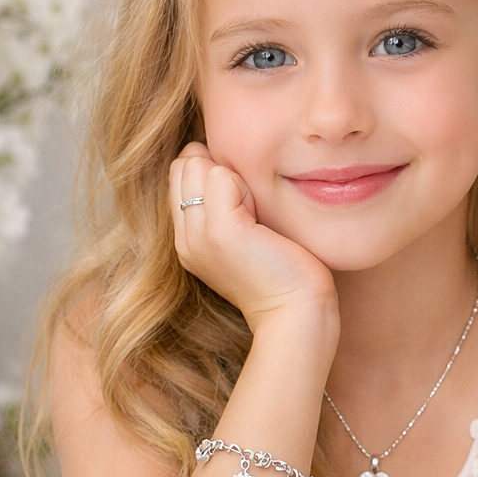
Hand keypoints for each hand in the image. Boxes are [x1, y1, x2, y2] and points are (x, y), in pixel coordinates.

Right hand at [169, 143, 336, 329]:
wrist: (296, 311)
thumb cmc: (285, 272)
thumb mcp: (246, 236)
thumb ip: (227, 205)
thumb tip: (221, 165)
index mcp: (187, 240)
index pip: (180, 175)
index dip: (213, 173)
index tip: (246, 204)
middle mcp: (184, 239)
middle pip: (184, 168)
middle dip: (220, 172)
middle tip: (254, 209)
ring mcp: (198, 236)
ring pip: (200, 168)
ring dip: (236, 179)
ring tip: (258, 217)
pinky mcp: (221, 232)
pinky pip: (221, 177)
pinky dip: (247, 186)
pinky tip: (262, 218)